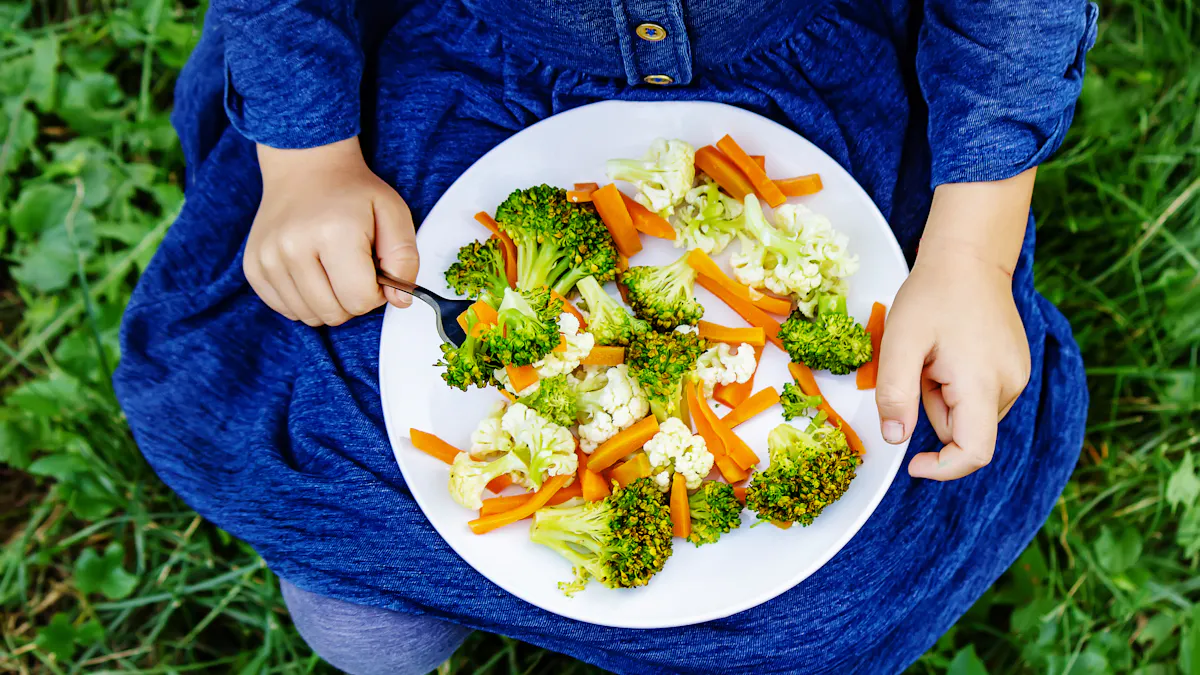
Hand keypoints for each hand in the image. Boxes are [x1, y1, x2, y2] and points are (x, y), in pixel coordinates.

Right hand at [244, 137, 417, 325]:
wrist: (305, 166)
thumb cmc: (352, 192)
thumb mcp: (393, 214)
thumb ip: (404, 259)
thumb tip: (400, 301)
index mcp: (333, 233)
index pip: (360, 299)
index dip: (376, 292)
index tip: (373, 269)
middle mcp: (293, 247)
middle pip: (334, 313)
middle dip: (352, 300)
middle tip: (354, 268)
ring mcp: (268, 258)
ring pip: (309, 317)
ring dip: (328, 302)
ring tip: (332, 268)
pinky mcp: (253, 267)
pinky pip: (287, 310)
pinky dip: (305, 300)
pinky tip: (311, 272)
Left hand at [875, 170, 1035, 479]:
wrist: (969, 256)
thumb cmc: (932, 295)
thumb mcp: (900, 342)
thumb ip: (895, 394)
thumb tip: (895, 439)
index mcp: (982, 383)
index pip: (973, 452)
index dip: (942, 468)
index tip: (912, 463)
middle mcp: (1010, 385)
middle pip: (964, 430)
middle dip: (933, 409)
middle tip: (919, 367)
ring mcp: (1017, 376)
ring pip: (970, 414)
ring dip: (945, 397)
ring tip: (935, 354)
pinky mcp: (1016, 367)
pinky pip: (980, 395)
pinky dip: (959, 384)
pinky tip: (951, 351)